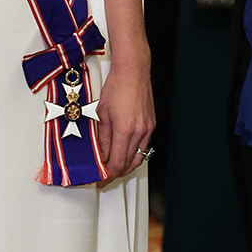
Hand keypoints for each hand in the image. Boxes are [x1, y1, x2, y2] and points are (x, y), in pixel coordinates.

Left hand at [95, 60, 154, 181]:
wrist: (133, 71)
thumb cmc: (116, 87)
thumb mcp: (101, 114)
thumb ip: (102, 138)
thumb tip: (100, 155)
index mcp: (125, 130)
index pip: (117, 163)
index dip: (108, 175)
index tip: (100, 180)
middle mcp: (139, 132)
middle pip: (128, 164)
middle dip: (115, 174)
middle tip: (104, 177)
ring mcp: (147, 129)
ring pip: (138, 158)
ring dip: (125, 166)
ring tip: (113, 169)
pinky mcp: (151, 125)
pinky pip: (143, 147)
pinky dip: (133, 155)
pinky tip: (125, 154)